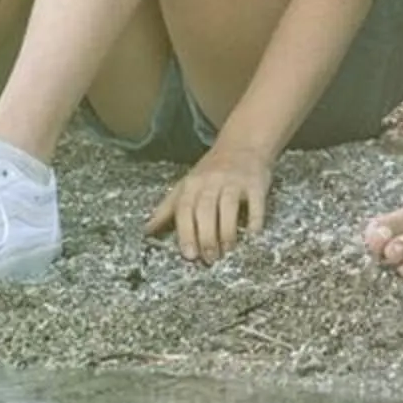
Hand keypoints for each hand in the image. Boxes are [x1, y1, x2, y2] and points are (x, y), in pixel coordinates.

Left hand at [146, 145, 274, 262]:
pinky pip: (255, 203)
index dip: (186, 233)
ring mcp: (234, 181)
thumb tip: (147, 231)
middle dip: (206, 237)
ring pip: (228, 206)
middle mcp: (212, 181)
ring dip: (227, 232)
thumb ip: (168, 208)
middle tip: (209, 259)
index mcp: (192, 184)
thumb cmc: (211, 170)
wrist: (244, 144)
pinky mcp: (256, 183)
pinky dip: (255, 220)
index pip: (184, 209)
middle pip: (205, 209)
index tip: (189, 255)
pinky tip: (252, 236)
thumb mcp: (187, 184)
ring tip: (227, 251)